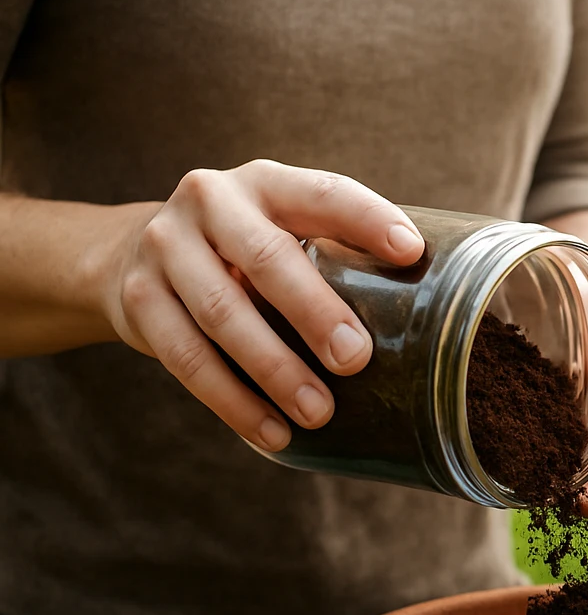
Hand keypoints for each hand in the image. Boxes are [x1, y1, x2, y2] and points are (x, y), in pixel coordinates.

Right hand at [98, 160, 424, 450]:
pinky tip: (273, 432)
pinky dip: (233, 402)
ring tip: (319, 413)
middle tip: (355, 359)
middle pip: (265, 257)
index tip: (410, 251)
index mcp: (266, 182)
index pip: (322, 193)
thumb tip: (430, 307)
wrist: (129, 254)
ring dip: (274, 371)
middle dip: (314, 311)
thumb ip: (338, 252)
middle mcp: (210, 202)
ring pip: (222, 315)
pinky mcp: (137, 300)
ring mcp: (166, 248)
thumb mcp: (284, 230)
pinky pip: (186, 359)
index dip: (367, 218)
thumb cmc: (243, 252)